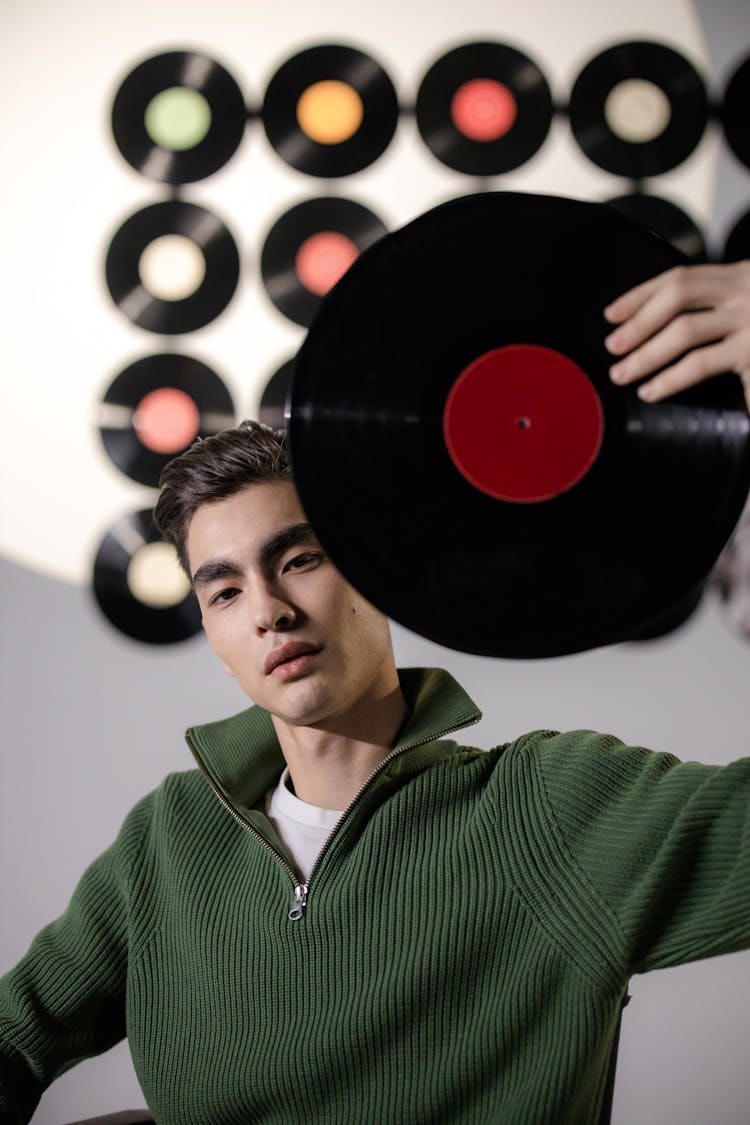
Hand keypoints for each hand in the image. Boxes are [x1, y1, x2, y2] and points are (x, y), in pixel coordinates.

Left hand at [603, 261, 749, 411]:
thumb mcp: (746, 303)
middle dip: (639, 324)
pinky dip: (674, 379)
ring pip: (686, 334)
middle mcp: (744, 291)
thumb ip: (715, 306)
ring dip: (648, 355)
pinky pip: (704, 364)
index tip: (610, 315)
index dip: (640, 295)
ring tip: (624, 375)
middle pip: (678, 299)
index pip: (679, 278)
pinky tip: (655, 391)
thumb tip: (654, 322)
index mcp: (737, 277)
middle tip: (613, 349)